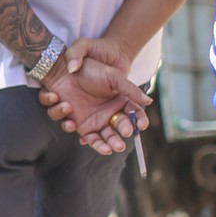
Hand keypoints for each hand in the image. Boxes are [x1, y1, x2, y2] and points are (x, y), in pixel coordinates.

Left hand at [38, 38, 151, 155]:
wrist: (66, 69)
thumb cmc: (91, 69)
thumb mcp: (113, 77)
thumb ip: (130, 89)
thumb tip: (149, 101)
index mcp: (120, 102)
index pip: (134, 115)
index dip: (139, 121)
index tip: (141, 126)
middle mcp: (107, 114)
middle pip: (118, 131)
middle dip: (119, 139)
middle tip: (121, 142)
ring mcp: (92, 120)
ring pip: (100, 139)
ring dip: (103, 145)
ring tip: (108, 148)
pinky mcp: (76, 123)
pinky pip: (81, 135)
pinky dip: (82, 136)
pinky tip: (73, 123)